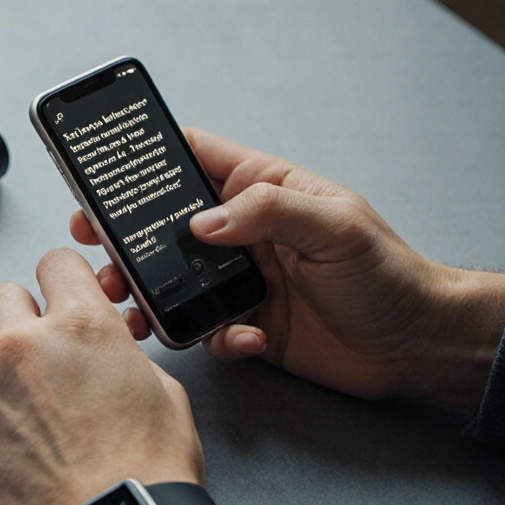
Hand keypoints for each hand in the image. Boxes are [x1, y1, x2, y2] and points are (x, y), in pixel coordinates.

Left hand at [0, 249, 203, 504]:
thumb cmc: (148, 477)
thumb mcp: (161, 391)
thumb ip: (117, 355)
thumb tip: (100, 349)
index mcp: (79, 326)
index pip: (54, 264)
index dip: (62, 284)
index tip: (59, 300)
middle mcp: (20, 348)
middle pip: (0, 299)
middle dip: (20, 323)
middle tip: (40, 364)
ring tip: (30, 432)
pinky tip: (10, 467)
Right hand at [74, 128, 504, 409]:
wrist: (413, 345)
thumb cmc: (387, 274)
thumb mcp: (334, 226)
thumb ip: (268, 210)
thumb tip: (202, 221)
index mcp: (262, 190)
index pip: (195, 159)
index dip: (148, 165)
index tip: (106, 179)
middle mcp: (244, 233)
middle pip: (166, 226)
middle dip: (124, 236)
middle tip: (91, 245)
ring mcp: (240, 280)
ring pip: (171, 281)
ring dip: (146, 294)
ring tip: (128, 308)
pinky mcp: (243, 325)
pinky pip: (205, 330)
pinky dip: (211, 338)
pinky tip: (241, 339)